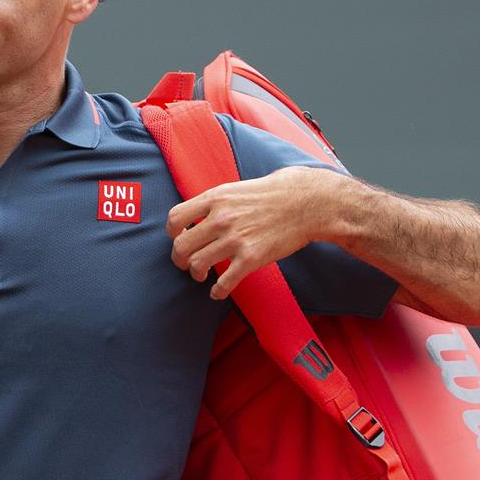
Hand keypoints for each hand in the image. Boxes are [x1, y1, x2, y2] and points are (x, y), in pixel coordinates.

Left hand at [168, 167, 351, 300]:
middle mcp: (221, 219)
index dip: (172, 233)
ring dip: (197, 274)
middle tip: (186, 263)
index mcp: (215, 198)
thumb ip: (215, 202)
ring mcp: (235, 239)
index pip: (176, 218)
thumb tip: (197, 216)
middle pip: (181, 247)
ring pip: (197, 265)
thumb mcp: (237, 188)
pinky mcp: (251, 258)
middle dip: (179, 259)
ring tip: (202, 275)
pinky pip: (224, 282)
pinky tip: (218, 292)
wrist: (307, 203)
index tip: (178, 239)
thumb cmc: (274, 193)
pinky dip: (217, 291)